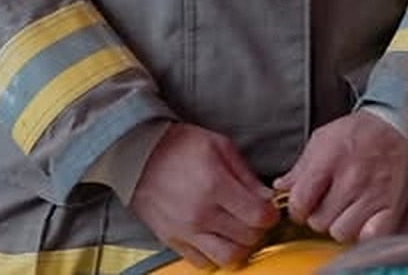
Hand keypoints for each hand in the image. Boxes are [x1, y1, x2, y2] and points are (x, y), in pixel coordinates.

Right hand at [129, 123, 279, 269]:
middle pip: (247, 239)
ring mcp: (185, 230)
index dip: (271, 214)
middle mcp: (200, 213)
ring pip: (227, 258)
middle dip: (258, 230)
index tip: (268, 208)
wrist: (136, 153)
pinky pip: (202, 262)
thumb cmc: (178, 144)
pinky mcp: (171, 240)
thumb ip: (246, 174)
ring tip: (237, 231)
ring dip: (239, 247)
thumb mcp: (219, 145)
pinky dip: (214, 255)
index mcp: (215, 185)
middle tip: (254, 217)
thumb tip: (266, 198)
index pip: (259, 217)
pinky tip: (216, 237)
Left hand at [273, 110, 405, 243]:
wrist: (400, 126)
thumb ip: (301, 166)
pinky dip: (366, 232)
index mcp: (330, 158)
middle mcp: (353, 178)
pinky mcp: (394, 206)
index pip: (300, 202)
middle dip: (320, 215)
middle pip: (319, 222)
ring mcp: (375, 194)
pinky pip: (371, 236)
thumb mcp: (324, 139)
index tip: (303, 205)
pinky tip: (366, 218)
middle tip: (330, 203)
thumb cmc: (360, 133)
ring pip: (343, 232)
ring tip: (349, 208)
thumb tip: (281, 187)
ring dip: (342, 225)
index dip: (297, 208)